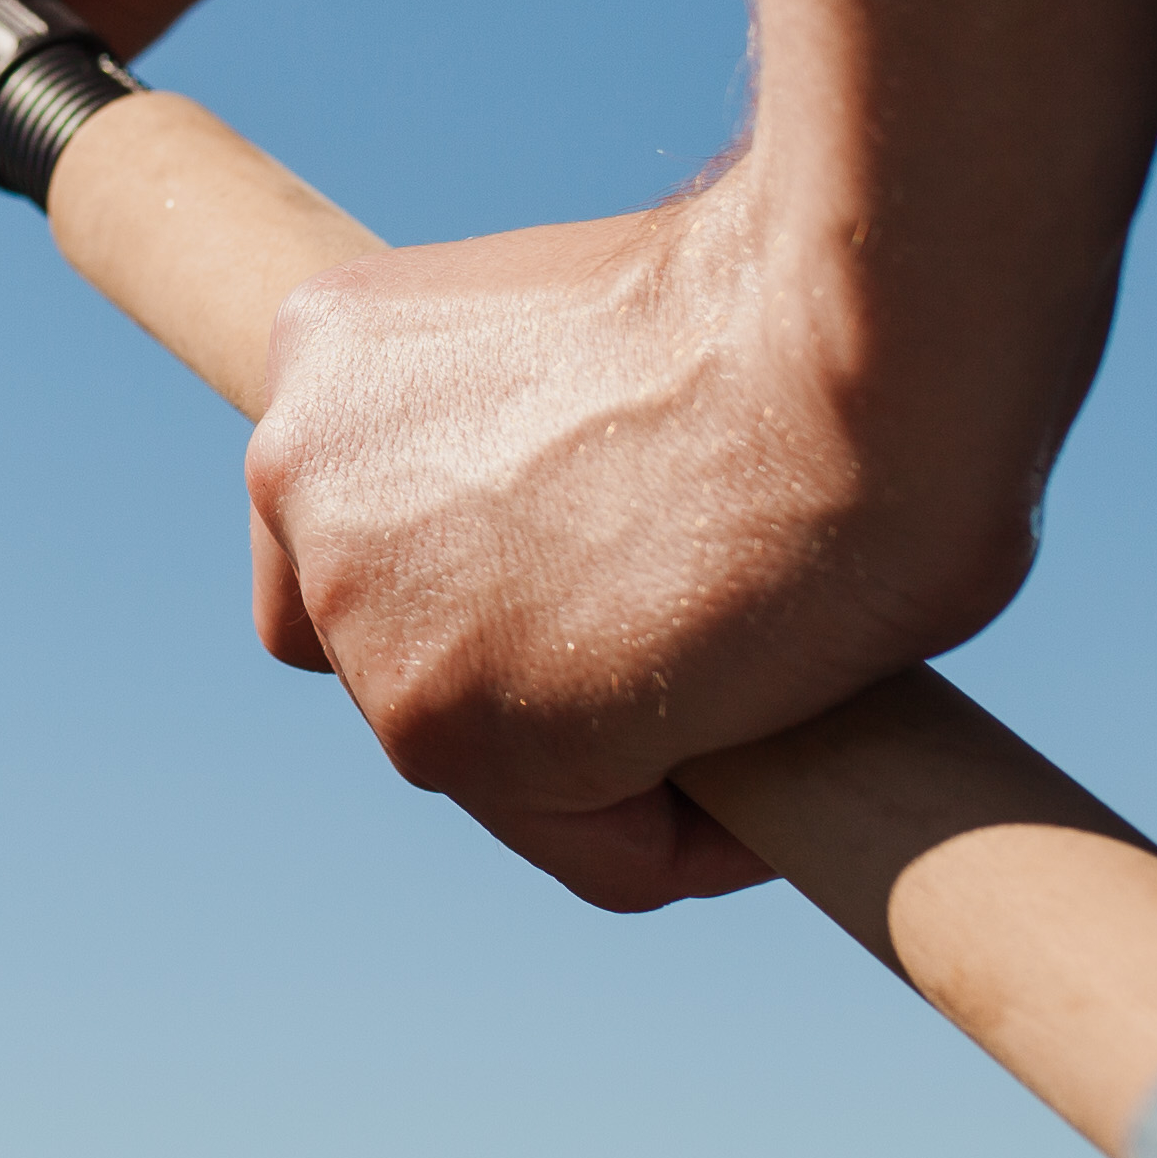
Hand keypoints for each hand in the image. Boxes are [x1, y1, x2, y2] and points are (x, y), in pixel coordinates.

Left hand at [241, 150, 1066, 912]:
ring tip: (762, 685)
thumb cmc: (801, 311)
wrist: (857, 332)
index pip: (350, 532)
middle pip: (394, 655)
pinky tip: (781, 754)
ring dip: (624, 758)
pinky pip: (601, 847)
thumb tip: (603, 557)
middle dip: (532, 676)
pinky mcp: (452, 731)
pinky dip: (696, 834)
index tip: (597, 584)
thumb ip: (533, 447)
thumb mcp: (594, 348)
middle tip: (686, 646)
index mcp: (334, 355)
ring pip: (498, 766)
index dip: (475, 582)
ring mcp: (364, 614)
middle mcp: (299, 475)